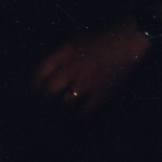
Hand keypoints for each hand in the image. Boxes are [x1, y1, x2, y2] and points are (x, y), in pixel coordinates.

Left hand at [32, 23, 153, 117]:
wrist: (126, 43)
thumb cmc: (100, 40)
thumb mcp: (74, 41)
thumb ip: (60, 55)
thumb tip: (50, 71)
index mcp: (63, 54)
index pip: (40, 73)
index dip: (36, 85)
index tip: (36, 91)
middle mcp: (72, 69)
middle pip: (50, 91)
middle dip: (47, 99)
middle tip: (48, 103)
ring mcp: (86, 83)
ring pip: (65, 103)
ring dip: (62, 109)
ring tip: (62, 112)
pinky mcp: (101, 94)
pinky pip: (86, 112)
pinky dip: (80, 119)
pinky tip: (78, 121)